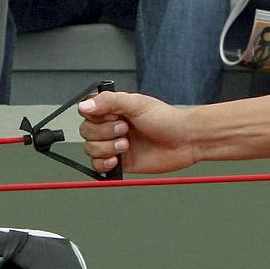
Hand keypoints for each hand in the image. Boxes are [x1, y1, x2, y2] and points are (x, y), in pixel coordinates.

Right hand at [79, 90, 197, 174]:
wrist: (185, 141)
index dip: (95, 116)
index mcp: (113, 109)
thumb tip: (85, 105)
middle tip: (125, 129)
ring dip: (107, 148)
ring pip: (90, 149)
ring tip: (127, 144)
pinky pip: (98, 166)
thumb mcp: (137, 104)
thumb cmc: (167, 120)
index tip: (112, 115)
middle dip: (104, 132)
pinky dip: (104, 164)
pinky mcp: (119, 162)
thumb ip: (109, 102)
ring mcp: (114, 144)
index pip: (86, 111)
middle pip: (86, 131)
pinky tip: (117, 159)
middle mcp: (111, 126)